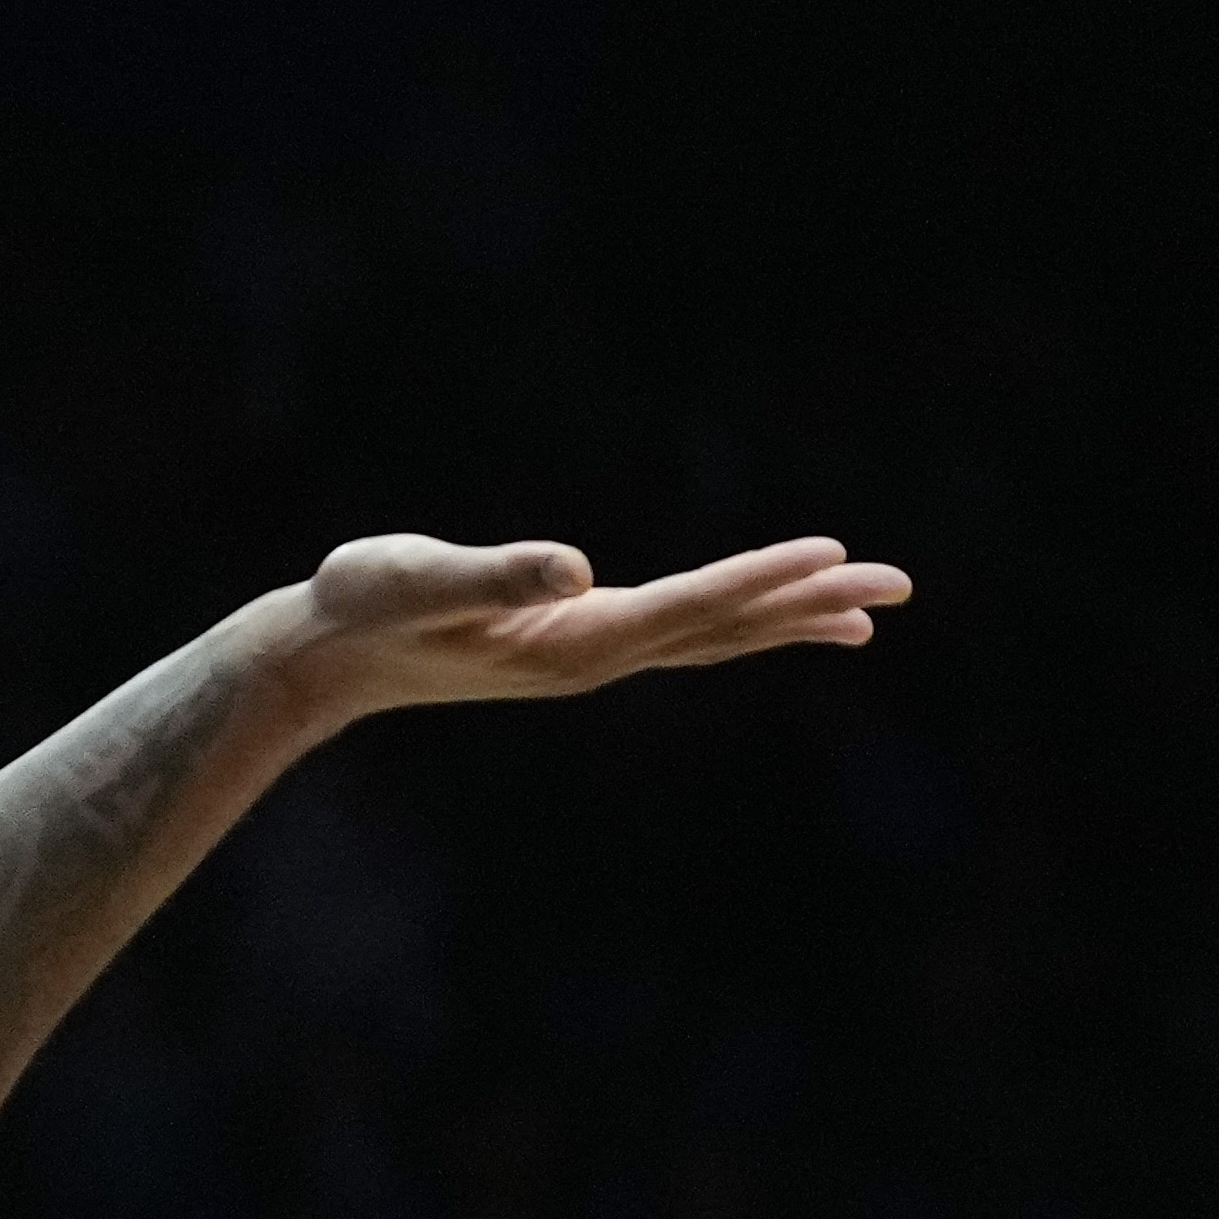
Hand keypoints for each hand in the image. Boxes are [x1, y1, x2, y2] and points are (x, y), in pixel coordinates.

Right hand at [253, 530, 906, 724]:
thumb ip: (492, 574)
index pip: (688, 607)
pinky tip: (769, 616)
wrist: (317, 662)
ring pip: (711, 637)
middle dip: (811, 605)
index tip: (835, 556)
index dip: (763, 579)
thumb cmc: (356, 608)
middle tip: (900, 585)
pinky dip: (738, 619)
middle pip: (724, 629)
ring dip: (789, 619)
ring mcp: (588, 656)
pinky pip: (680, 634)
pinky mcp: (575, 645)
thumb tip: (574, 568)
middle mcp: (594, 656)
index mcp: (569, 640)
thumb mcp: (412, 579)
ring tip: (867, 614)